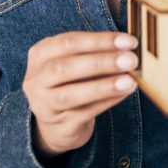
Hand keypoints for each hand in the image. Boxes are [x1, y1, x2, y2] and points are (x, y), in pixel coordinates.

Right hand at [23, 31, 138, 159]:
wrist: (56, 121)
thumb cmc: (71, 80)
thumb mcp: (75, 59)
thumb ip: (96, 51)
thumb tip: (128, 46)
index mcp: (41, 54)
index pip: (69, 42)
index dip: (100, 40)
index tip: (128, 41)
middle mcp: (36, 79)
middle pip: (66, 67)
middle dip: (102, 62)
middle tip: (131, 60)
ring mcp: (44, 105)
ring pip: (71, 95)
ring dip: (104, 86)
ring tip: (130, 80)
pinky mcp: (58, 126)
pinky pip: (84, 113)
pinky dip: (107, 101)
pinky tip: (124, 93)